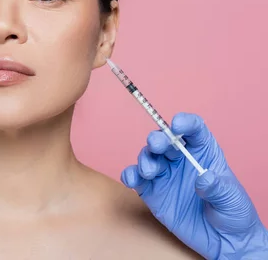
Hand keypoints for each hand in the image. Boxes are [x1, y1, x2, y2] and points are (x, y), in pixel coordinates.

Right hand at [121, 112, 267, 258]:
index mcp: (204, 154)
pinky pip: (136, 178)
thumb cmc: (233, 214)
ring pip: (148, 156)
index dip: (185, 123)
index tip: (177, 125)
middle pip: (165, 140)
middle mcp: (182, 160)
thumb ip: (217, 187)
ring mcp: (165, 175)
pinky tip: (132, 179)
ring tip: (150, 172)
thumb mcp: (232, 199)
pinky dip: (130, 175)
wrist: (223, 242)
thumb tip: (203, 178)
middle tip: (156, 145)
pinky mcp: (153, 192)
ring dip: (145, 159)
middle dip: (158, 138)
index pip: (194, 130)